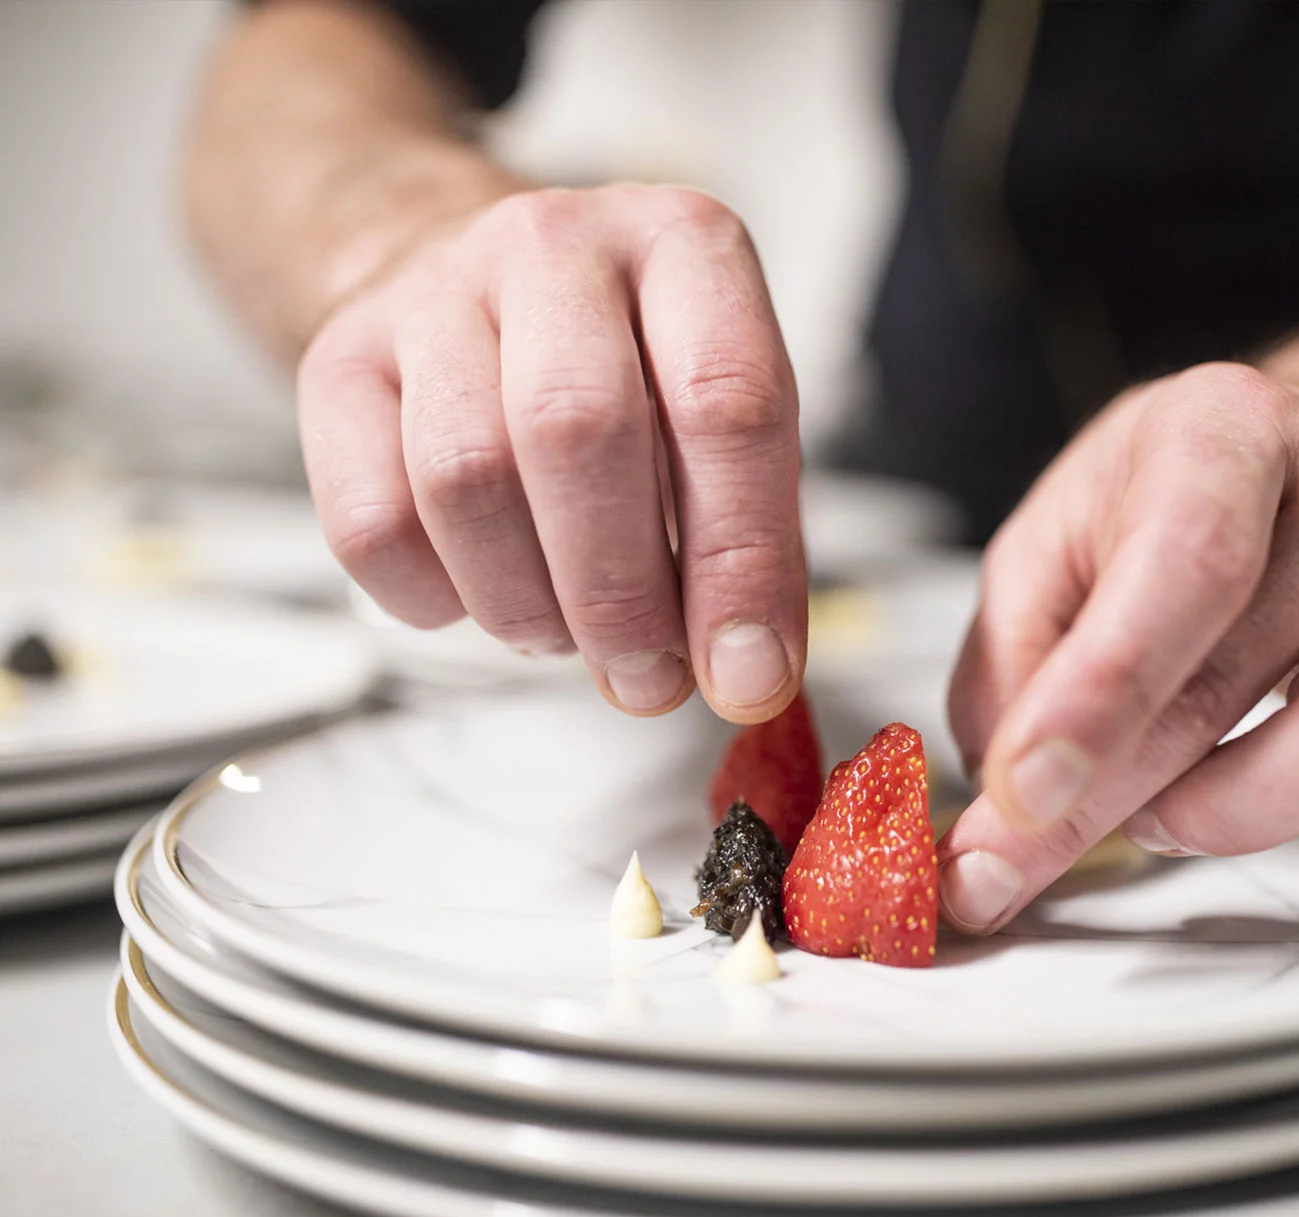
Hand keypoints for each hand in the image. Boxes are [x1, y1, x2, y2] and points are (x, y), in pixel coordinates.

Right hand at [298, 185, 804, 721]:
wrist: (473, 290)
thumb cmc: (628, 374)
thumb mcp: (720, 426)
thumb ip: (747, 541)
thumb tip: (744, 672)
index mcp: (683, 247)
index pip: (728, 403)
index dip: (742, 560)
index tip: (747, 675)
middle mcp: (556, 246)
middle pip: (577, 429)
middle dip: (620, 593)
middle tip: (646, 677)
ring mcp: (434, 292)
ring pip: (464, 478)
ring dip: (527, 603)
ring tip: (565, 630)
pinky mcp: (339, 361)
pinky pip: (371, 521)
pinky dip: (437, 598)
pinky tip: (481, 591)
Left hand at [939, 363, 1298, 933]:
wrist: (1289, 477)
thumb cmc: (1152, 511)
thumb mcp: (1043, 551)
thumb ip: (1009, 669)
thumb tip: (1008, 808)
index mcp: (1223, 435)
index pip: (1184, 564)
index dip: (1100, 694)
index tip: (1025, 791)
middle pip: (1236, 680)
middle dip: (1105, 802)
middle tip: (1013, 860)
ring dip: (1228, 815)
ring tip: (1159, 805)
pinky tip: (1279, 798)